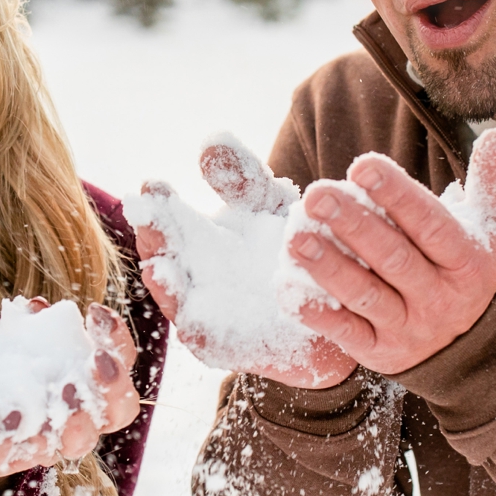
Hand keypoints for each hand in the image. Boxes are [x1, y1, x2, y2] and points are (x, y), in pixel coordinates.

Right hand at [132, 139, 357, 389]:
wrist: (346, 307)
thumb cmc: (300, 249)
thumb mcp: (272, 208)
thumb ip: (244, 180)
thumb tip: (210, 143)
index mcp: (199, 241)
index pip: (168, 219)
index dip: (157, 203)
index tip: (153, 184)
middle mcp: (196, 279)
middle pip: (164, 259)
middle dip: (153, 240)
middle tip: (149, 218)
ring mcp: (212, 316)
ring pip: (179, 305)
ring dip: (167, 289)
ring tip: (159, 268)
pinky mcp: (237, 351)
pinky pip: (213, 346)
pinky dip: (202, 335)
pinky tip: (192, 325)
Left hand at [286, 133, 495, 375]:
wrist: (474, 345)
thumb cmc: (472, 265)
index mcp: (468, 262)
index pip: (430, 225)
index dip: (396, 195)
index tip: (361, 166)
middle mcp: (440, 298)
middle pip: (394, 259)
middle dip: (354, 226)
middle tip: (317, 195)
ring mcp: (409, 328)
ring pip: (366, 296)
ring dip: (329, 268)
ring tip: (296, 238)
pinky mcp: (381, 352)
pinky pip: (347, 334)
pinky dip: (317, 314)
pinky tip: (287, 289)